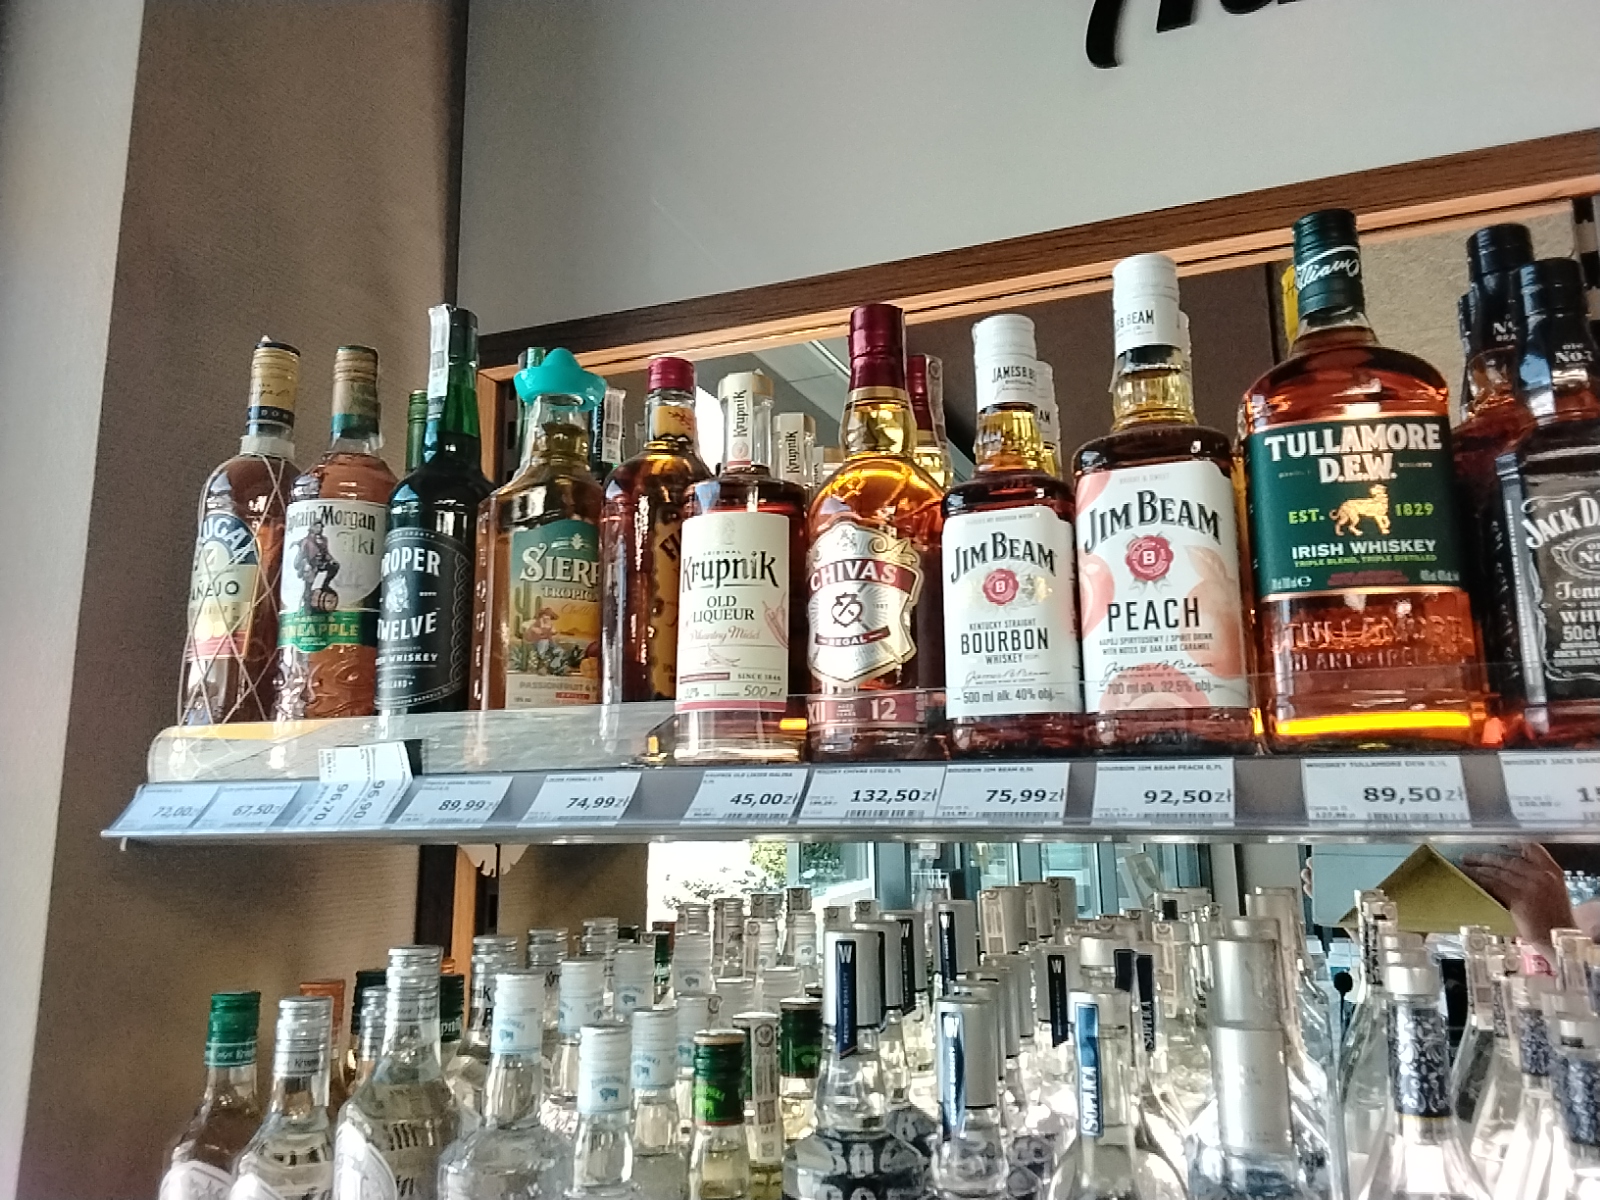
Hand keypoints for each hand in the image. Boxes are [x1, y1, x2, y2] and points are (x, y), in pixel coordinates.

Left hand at [1460, 843, 1574, 945]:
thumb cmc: (1555, 918)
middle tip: (1468, 857)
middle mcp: (1541, 875)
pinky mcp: (1519, 899)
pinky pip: (1494, 885)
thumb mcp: (1553, 890)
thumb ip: (1536, 877)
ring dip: (1477, 869)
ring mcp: (1530, 886)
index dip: (1513, 844)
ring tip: (1463, 867)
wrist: (1558, 937)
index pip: (1532, 848)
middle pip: (1508, 860)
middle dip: (1485, 858)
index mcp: (1552, 871)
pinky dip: (1479, 881)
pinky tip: (1469, 880)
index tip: (1496, 845)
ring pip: (1498, 872)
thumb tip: (1510, 870)